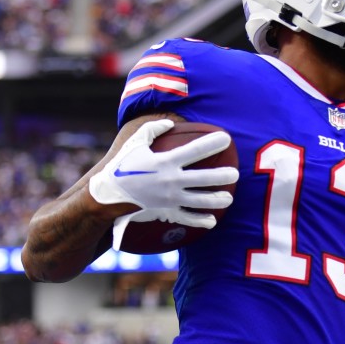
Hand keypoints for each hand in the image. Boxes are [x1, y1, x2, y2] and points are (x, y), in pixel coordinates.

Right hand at [89, 119, 238, 228]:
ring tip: (229, 198)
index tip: (227, 138)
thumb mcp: (134, 142)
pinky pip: (187, 218)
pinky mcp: (166, 212)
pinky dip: (200, 221)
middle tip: (235, 174)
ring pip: (200, 201)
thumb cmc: (122, 166)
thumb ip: (153, 129)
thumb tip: (170, 123)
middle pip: (204, 179)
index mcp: (165, 162)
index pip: (195, 151)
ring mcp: (170, 199)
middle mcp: (171, 181)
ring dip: (217, 200)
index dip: (213, 143)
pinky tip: (212, 221)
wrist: (108, 195)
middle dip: (223, 176)